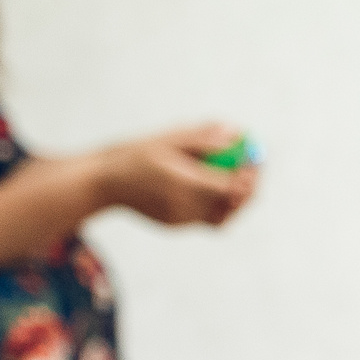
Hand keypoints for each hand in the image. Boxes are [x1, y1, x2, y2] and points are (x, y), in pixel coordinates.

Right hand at [101, 123, 257, 225]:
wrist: (104, 183)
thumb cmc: (136, 154)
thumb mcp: (168, 139)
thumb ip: (203, 138)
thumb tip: (236, 133)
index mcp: (183, 182)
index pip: (231, 185)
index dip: (249, 175)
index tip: (256, 160)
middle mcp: (185, 206)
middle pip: (232, 204)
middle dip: (248, 189)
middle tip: (253, 172)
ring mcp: (180, 220)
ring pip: (222, 215)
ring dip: (234, 199)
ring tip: (237, 179)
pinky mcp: (176, 226)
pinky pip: (206, 219)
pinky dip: (216, 205)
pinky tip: (214, 189)